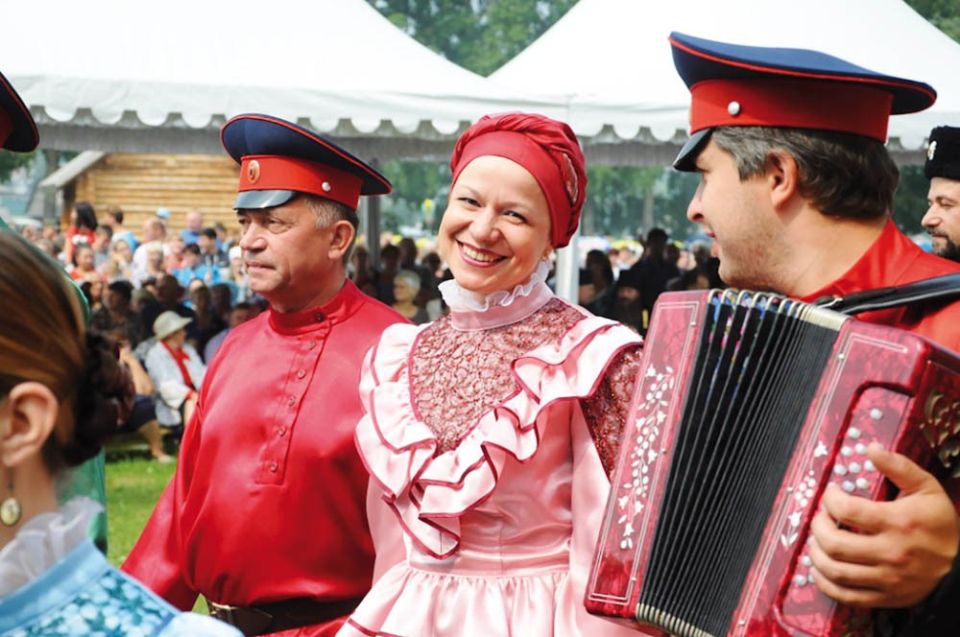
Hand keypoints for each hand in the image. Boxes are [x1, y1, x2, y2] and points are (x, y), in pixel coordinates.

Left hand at [809, 443, 959, 607]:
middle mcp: (892, 553)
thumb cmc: (938, 522)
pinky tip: (820, 569)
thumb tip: (869, 448)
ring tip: (816, 541)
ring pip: (836, 571)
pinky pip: (846, 595)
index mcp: (899, 523)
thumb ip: (898, 466)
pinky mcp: (886, 596)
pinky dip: (825, 583)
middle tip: (819, 517)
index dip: (830, 499)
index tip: (831, 493)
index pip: (847, 511)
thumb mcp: (926, 488)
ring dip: (815, 554)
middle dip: (817, 527)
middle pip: (835, 544)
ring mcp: (888, 578)